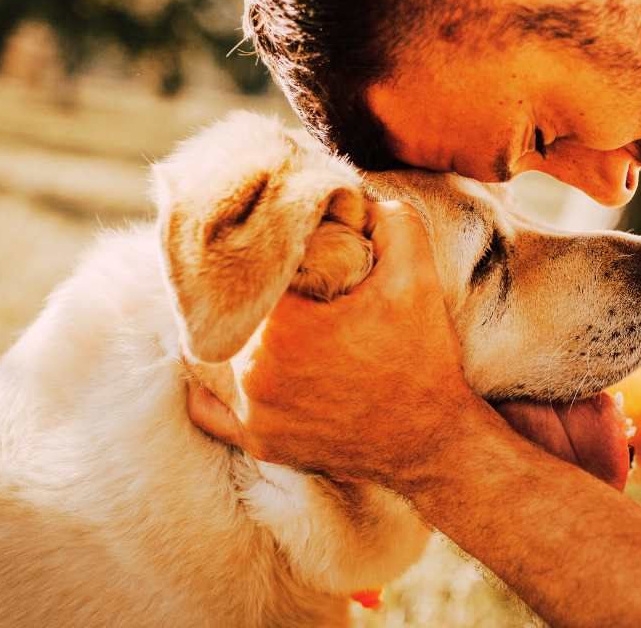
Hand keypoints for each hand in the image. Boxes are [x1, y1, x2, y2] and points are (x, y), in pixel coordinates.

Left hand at [186, 200, 479, 486]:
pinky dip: (215, 383)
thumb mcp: (418, 276)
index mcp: (282, 328)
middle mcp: (253, 374)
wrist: (432, 442)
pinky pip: (208, 407)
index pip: (249, 270)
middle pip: (227, 311)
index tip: (287, 247)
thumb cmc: (423, 358)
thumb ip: (390, 219)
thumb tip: (353, 198)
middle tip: (277, 280)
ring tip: (257, 313)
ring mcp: (251, 414)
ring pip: (211, 354)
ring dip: (230, 331)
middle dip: (248, 291)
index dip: (265, 252)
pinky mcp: (257, 442)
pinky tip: (237, 360)